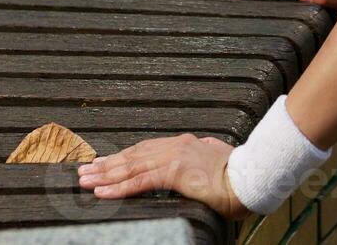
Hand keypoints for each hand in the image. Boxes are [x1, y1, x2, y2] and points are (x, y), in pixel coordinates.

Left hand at [77, 134, 248, 219]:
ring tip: (85, 180)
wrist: (252, 176)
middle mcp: (175, 146)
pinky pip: (140, 181)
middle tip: (84, 171)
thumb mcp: (218, 158)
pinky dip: (119, 187)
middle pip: (132, 156)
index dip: (121, 157)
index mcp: (184, 143)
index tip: (103, 162)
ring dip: (105, 175)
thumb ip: (207, 151)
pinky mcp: (174, 172)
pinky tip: (103, 192)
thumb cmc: (240, 174)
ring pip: (131, 167)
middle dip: (106, 165)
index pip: (144, 150)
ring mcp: (174, 157)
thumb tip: (207, 148)